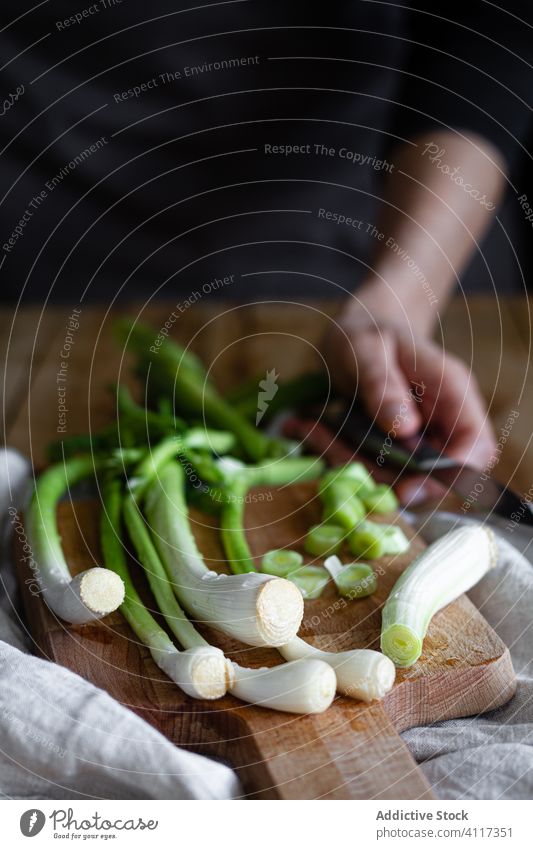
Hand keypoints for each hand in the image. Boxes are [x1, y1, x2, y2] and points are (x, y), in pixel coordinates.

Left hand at [324, 314, 496, 504]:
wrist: (357, 332)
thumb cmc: (368, 332)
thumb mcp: (367, 348)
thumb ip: (383, 384)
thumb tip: (404, 430)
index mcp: (452, 393)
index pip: (476, 446)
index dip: (452, 474)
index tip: (408, 485)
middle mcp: (441, 422)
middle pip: (433, 475)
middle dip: (383, 475)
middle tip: (336, 449)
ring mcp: (418, 440)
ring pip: (395, 478)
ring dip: (351, 464)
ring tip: (311, 428)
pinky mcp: (392, 451)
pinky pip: (371, 469)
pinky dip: (339, 457)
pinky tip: (310, 429)